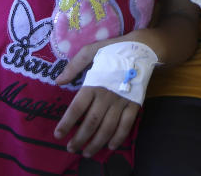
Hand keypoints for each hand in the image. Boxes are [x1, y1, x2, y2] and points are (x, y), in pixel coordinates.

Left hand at [54, 41, 139, 156]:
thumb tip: (58, 81)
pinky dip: (119, 137)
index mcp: (94, 83)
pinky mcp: (134, 104)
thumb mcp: (90, 51)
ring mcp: (122, 101)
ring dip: (97, 142)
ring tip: (87, 152)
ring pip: (108, 127)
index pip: (77, 107)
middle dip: (80, 138)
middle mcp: (106, 95)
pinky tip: (111, 146)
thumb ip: (73, 66)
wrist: (142, 49)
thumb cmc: (113, 50)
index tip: (58, 134)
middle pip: (91, 122)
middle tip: (71, 149)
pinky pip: (127, 125)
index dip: (66, 123)